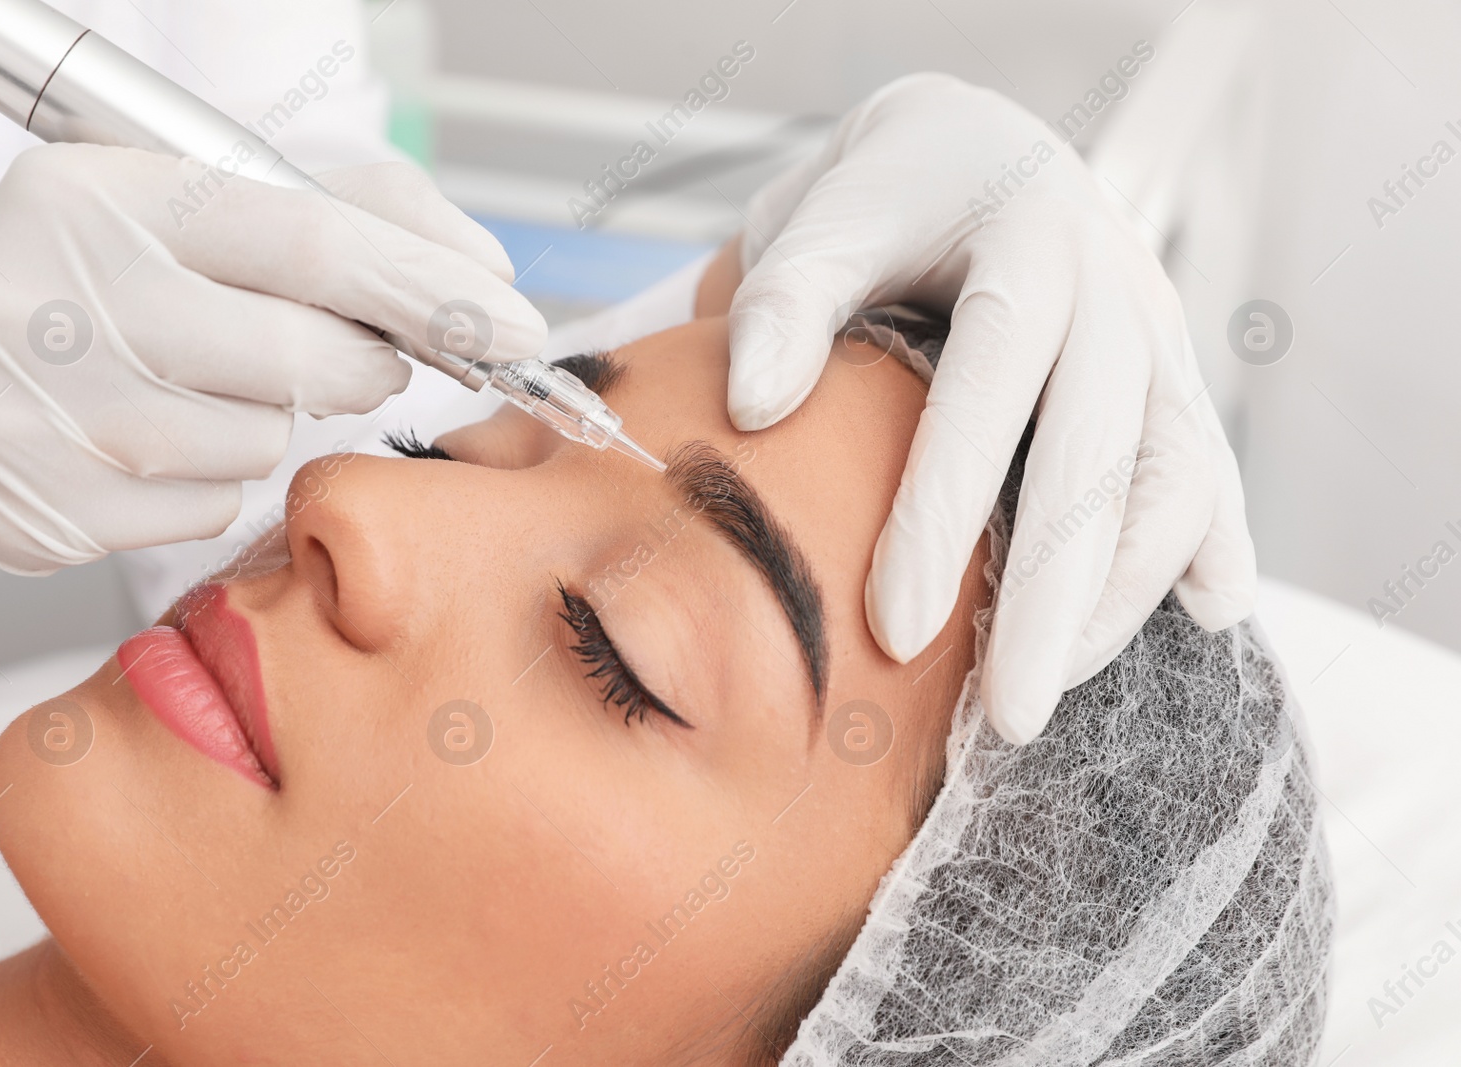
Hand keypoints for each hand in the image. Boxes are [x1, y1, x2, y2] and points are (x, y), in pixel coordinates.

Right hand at [0, 143, 544, 577]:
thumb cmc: (84, 288)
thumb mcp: (186, 215)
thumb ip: (342, 214)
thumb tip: (480, 269)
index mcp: (105, 195)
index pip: (312, 241)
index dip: (429, 287)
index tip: (510, 321)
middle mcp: (58, 294)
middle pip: (307, 358)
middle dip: (364, 367)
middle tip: (354, 358)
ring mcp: (40, 410)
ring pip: (263, 442)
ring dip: (266, 423)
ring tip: (189, 387)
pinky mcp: (40, 507)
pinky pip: (208, 507)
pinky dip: (210, 482)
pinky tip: (147, 446)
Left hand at [725, 73, 1254, 743]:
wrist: (977, 149)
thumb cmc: (885, 201)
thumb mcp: (827, 219)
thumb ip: (787, 301)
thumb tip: (753, 410)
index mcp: (1025, 242)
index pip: (992, 389)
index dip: (946, 512)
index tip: (895, 631)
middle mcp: (1113, 289)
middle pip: (1104, 455)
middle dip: (1060, 597)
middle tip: (1010, 719)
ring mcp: (1158, 333)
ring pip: (1176, 474)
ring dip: (1127, 592)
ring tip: (1055, 688)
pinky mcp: (1176, 375)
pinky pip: (1210, 466)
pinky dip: (1210, 543)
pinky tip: (1202, 616)